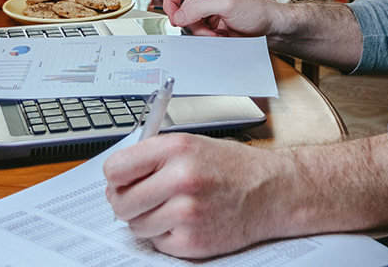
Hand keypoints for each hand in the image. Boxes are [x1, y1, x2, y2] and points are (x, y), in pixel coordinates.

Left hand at [104, 133, 293, 257]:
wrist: (272, 191)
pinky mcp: (192, 241)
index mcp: (178, 148)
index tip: (122, 180)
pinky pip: (156, 242)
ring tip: (173, 207)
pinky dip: (166, 234)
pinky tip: (187, 221)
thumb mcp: (194, 145)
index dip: (116, 177)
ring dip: (148, 219)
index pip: (116, 168)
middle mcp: (181, 179)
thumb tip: (116, 181)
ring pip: (136, 225)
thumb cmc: (234, 168)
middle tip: (143, 198)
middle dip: (127, 202)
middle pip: (120, 201)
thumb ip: (154, 157)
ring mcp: (186, 212)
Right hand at [163, 0, 279, 37]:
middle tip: (205, 29)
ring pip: (189, 21)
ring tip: (217, 33)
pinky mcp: (212, 19)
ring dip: (200, 31)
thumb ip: (199, 8)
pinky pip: (198, 29)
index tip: (175, 18)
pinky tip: (220, 34)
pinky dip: (206, 35)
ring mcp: (209, 5)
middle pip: (182, 7)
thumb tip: (177, 16)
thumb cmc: (256, 9)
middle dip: (192, 22)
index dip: (171, 2)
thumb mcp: (226, 4)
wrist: (270, 27)